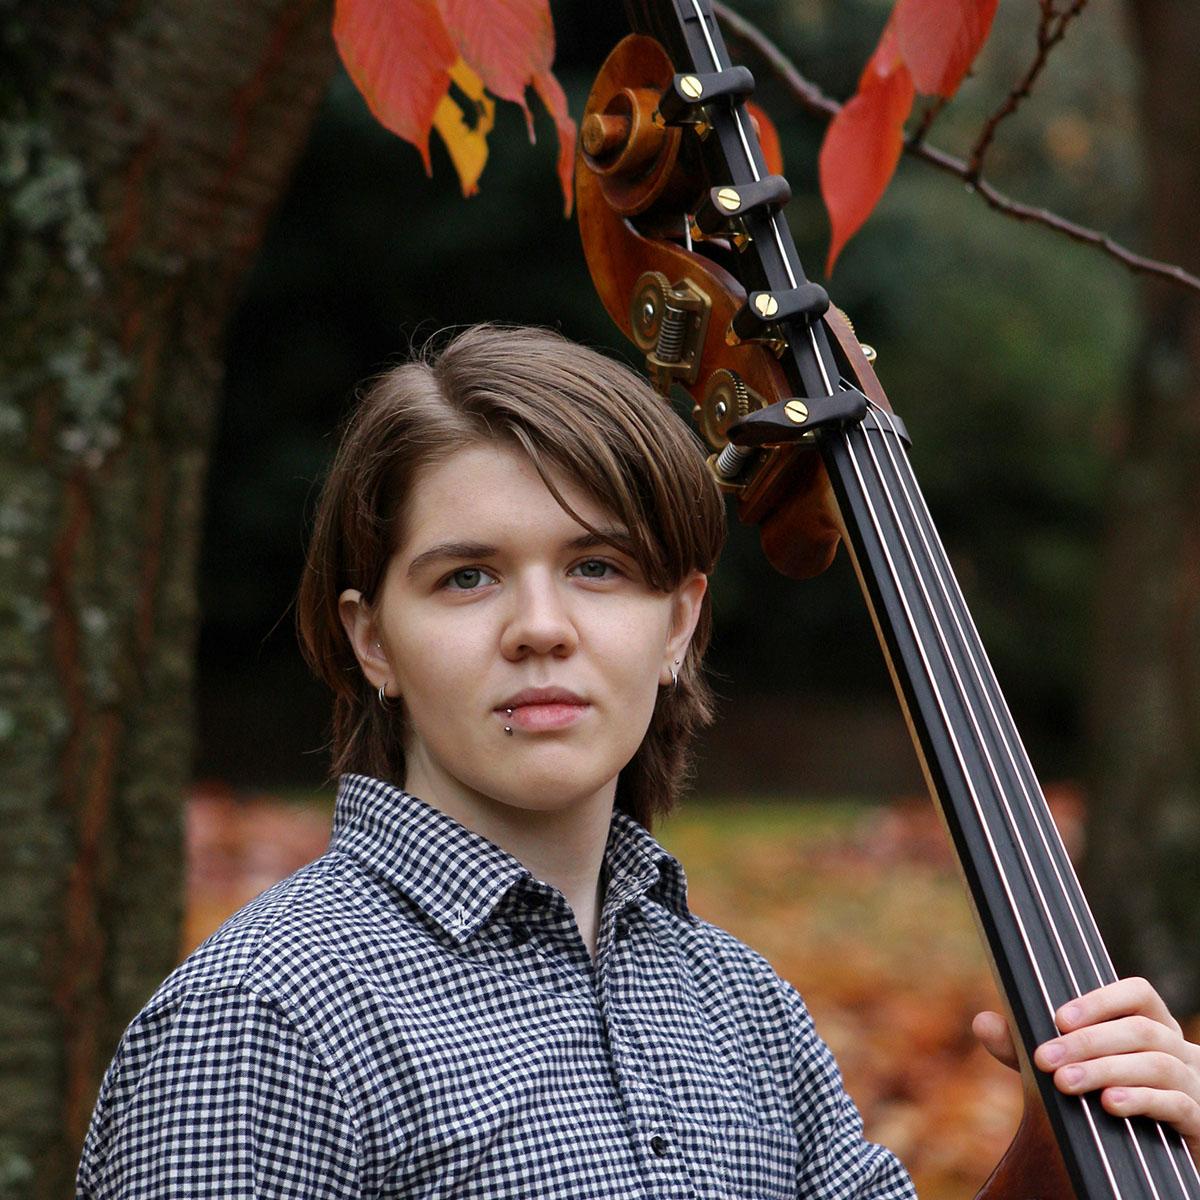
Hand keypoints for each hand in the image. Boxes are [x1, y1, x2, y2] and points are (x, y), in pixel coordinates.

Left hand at [973, 977, 1199, 1163]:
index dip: (1099, 1000)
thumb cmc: (1105, 1103)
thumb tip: (983, 1022)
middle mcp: (1178, 1049)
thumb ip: (1026, 1049)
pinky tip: (1110, 1105)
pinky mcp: (1199, 1122)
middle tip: (1044, 1059)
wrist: (1147, 1168)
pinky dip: (1140, 1100)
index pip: (1138, 993)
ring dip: (1105, 1070)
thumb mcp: (1063, 1070)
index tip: (1058, 1018)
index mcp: (1150, 1026)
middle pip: (1140, 1030)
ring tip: (1066, 1082)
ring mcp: (1193, 1084)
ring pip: (1156, 1064)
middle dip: (1087, 1043)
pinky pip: (1176, 1103)